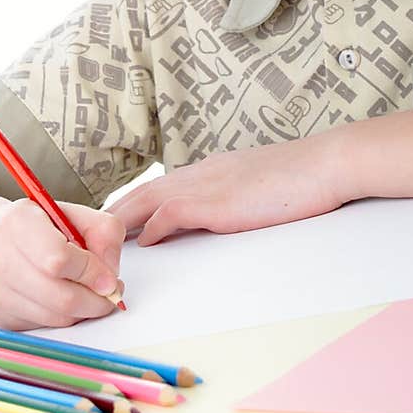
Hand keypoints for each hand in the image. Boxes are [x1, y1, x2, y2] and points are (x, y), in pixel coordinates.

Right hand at [0, 197, 126, 329]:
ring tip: (89, 293)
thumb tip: (110, 274)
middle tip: (112, 294)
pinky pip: (43, 328)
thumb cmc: (37, 227)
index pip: (58, 259)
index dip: (91, 273)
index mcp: (19, 223)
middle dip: (96, 301)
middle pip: (60, 297)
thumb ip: (103, 233)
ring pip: (55, 318)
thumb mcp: (73, 214)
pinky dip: (62, 318)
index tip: (111, 280)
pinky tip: (63, 298)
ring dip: (83, 312)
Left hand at [106, 137, 345, 245]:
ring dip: (120, 225)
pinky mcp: (216, 202)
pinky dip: (151, 229)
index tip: (113, 226)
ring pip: (145, 201)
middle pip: (141, 193)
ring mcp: (206, 186)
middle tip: (88, 238)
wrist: (325, 164)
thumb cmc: (301, 179)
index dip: (132, 207)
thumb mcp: (256, 186)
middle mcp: (200, 174)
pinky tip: (144, 244)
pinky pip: (169, 214)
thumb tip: (218, 217)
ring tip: (99, 247)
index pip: (158, 188)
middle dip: (112, 216)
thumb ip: (232, 198)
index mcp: (209, 171)